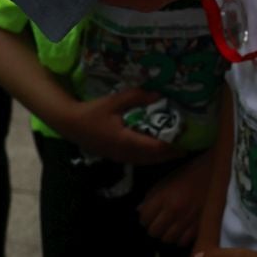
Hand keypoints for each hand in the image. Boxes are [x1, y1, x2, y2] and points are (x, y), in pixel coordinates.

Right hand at [58, 88, 183, 165]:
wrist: (70, 124)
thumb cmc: (92, 112)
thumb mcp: (114, 101)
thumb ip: (136, 97)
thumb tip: (158, 95)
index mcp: (126, 141)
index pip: (155, 147)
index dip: (172, 145)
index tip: (187, 139)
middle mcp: (125, 153)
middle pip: (154, 158)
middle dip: (170, 153)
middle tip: (186, 146)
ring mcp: (119, 157)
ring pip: (146, 161)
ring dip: (160, 156)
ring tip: (174, 148)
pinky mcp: (115, 157)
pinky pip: (138, 160)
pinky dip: (150, 156)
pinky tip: (154, 149)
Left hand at [139, 152, 211, 244]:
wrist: (215, 173)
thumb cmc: (190, 173)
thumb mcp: (167, 179)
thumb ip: (152, 195)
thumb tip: (140, 209)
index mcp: (164, 197)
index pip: (144, 217)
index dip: (144, 218)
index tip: (147, 216)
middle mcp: (174, 210)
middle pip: (154, 231)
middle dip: (153, 227)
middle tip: (157, 222)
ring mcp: (187, 220)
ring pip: (167, 239)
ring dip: (166, 234)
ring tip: (169, 227)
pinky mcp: (199, 226)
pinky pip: (183, 242)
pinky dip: (179, 238)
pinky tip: (181, 230)